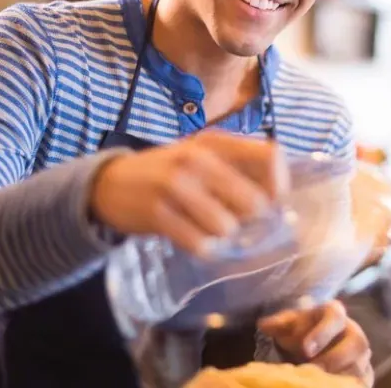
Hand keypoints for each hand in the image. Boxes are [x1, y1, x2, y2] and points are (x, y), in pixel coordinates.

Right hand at [90, 130, 288, 255]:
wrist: (110, 183)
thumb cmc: (168, 172)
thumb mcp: (201, 156)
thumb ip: (237, 168)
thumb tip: (279, 199)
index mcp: (215, 141)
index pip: (270, 156)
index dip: (280, 185)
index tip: (275, 204)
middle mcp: (197, 158)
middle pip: (254, 200)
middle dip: (253, 221)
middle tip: (241, 225)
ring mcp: (176, 185)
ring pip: (227, 227)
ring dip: (224, 236)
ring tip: (211, 230)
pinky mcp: (157, 213)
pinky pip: (199, 243)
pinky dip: (203, 248)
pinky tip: (195, 240)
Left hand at [258, 301, 373, 386]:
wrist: (313, 345)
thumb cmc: (301, 332)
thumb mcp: (289, 325)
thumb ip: (279, 324)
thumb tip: (264, 325)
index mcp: (336, 313)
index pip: (335, 317)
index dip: (323, 333)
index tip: (305, 349)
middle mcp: (355, 333)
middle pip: (357, 343)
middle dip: (334, 358)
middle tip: (312, 370)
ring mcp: (362, 356)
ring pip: (361, 367)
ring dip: (339, 376)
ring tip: (315, 382)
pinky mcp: (364, 376)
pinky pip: (360, 384)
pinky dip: (344, 387)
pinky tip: (326, 387)